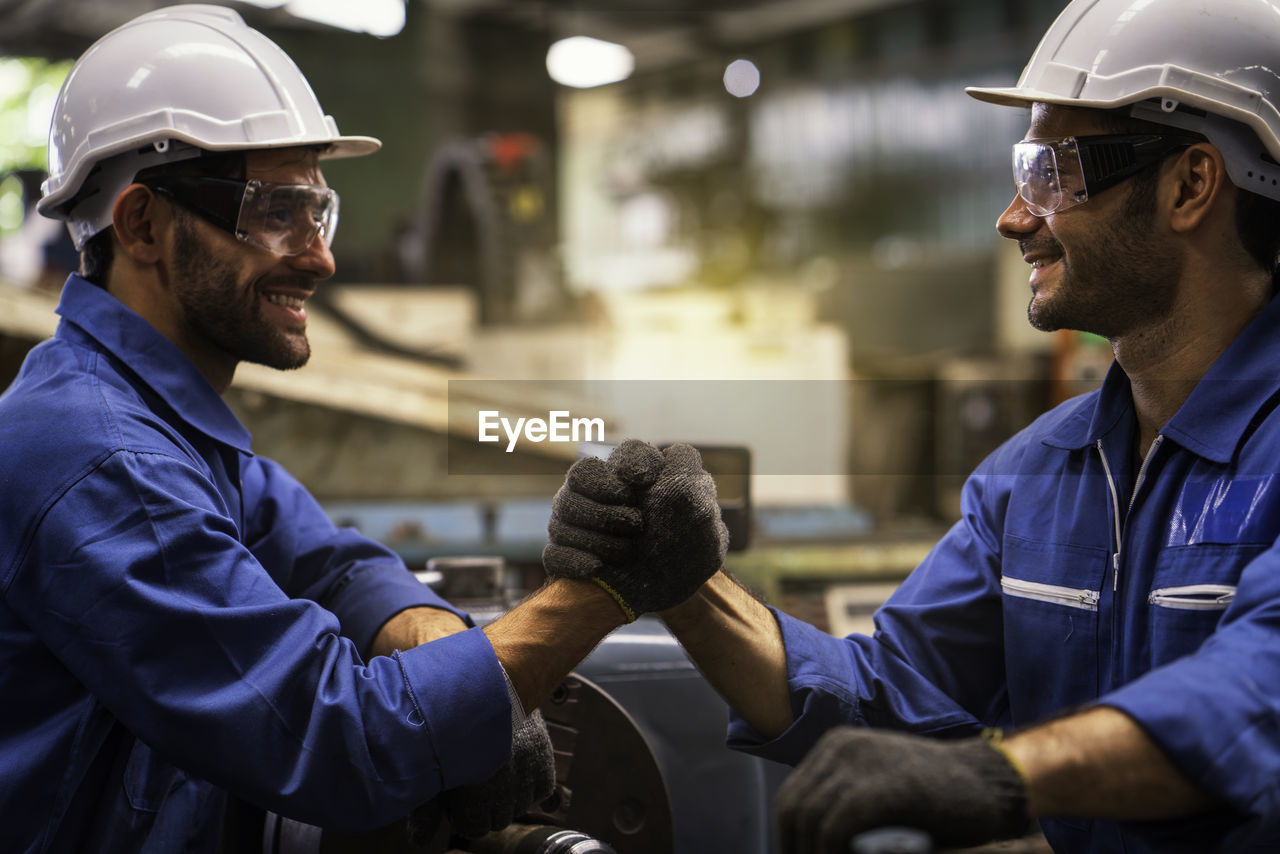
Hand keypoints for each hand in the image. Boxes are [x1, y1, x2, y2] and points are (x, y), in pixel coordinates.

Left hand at [407, 711, 555, 842]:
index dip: (462, 816)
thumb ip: (425, 808)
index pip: (474, 828)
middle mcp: (505, 783)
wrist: (486, 680)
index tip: (456, 796)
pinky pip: (543, 791)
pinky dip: (532, 787)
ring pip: (521, 807)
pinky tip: (517, 774)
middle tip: (473, 782)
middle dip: (485, 808)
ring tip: (494, 774)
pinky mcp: (544, 756)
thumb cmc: (450, 722)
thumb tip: (418, 842)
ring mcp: (527, 769)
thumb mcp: (431, 765)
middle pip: (499, 820)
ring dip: (509, 798)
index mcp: (474, 788)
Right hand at [542, 439, 728, 620]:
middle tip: (638, 526)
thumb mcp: (696, 500)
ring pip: (560, 520)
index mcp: (616, 478)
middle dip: (607, 512)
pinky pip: (553, 554)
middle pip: (572, 488)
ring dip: (597, 538)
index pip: (591, 467)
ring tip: (627, 553)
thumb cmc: (686, 539)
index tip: (639, 488)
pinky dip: (575, 560)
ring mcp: (572, 527)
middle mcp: (588, 498)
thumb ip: (681, 465)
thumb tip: (650, 464)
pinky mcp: (564, 557)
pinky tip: (598, 568)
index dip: (612, 477)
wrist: (675, 585)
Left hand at [775, 727, 1028, 853]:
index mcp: (836, 746)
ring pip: (810, 820)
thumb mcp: (879, 786)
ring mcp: (861, 764)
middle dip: (796, 848)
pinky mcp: (882, 787)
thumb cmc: (939, 797)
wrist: (991, 784)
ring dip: (814, 853)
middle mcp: (841, 747)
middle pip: (793, 810)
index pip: (791, 799)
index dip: (789, 839)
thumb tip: (808, 841)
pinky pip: (835, 828)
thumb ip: (845, 804)